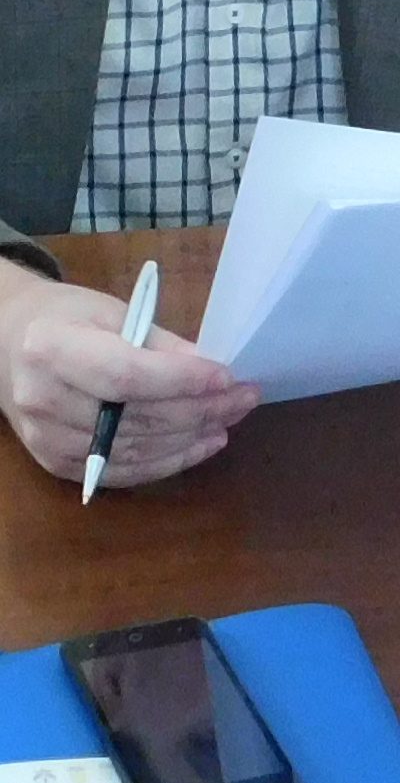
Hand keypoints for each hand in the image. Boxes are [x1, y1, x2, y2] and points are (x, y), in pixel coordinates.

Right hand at [0, 262, 259, 486]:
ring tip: (229, 420)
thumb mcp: (109, 311)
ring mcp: (47, 439)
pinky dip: (168, 461)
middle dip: (199, 409)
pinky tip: (200, 444)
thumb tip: (210, 372)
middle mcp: (43, 399)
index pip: (125, 374)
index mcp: (51, 348)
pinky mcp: (57, 465)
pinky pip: (124, 472)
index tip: (225, 376)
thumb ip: (158, 342)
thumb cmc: (63, 318)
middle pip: (135, 417)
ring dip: (191, 438)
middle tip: (243, 397)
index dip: (179, 381)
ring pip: (135, 450)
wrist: (8, 345)